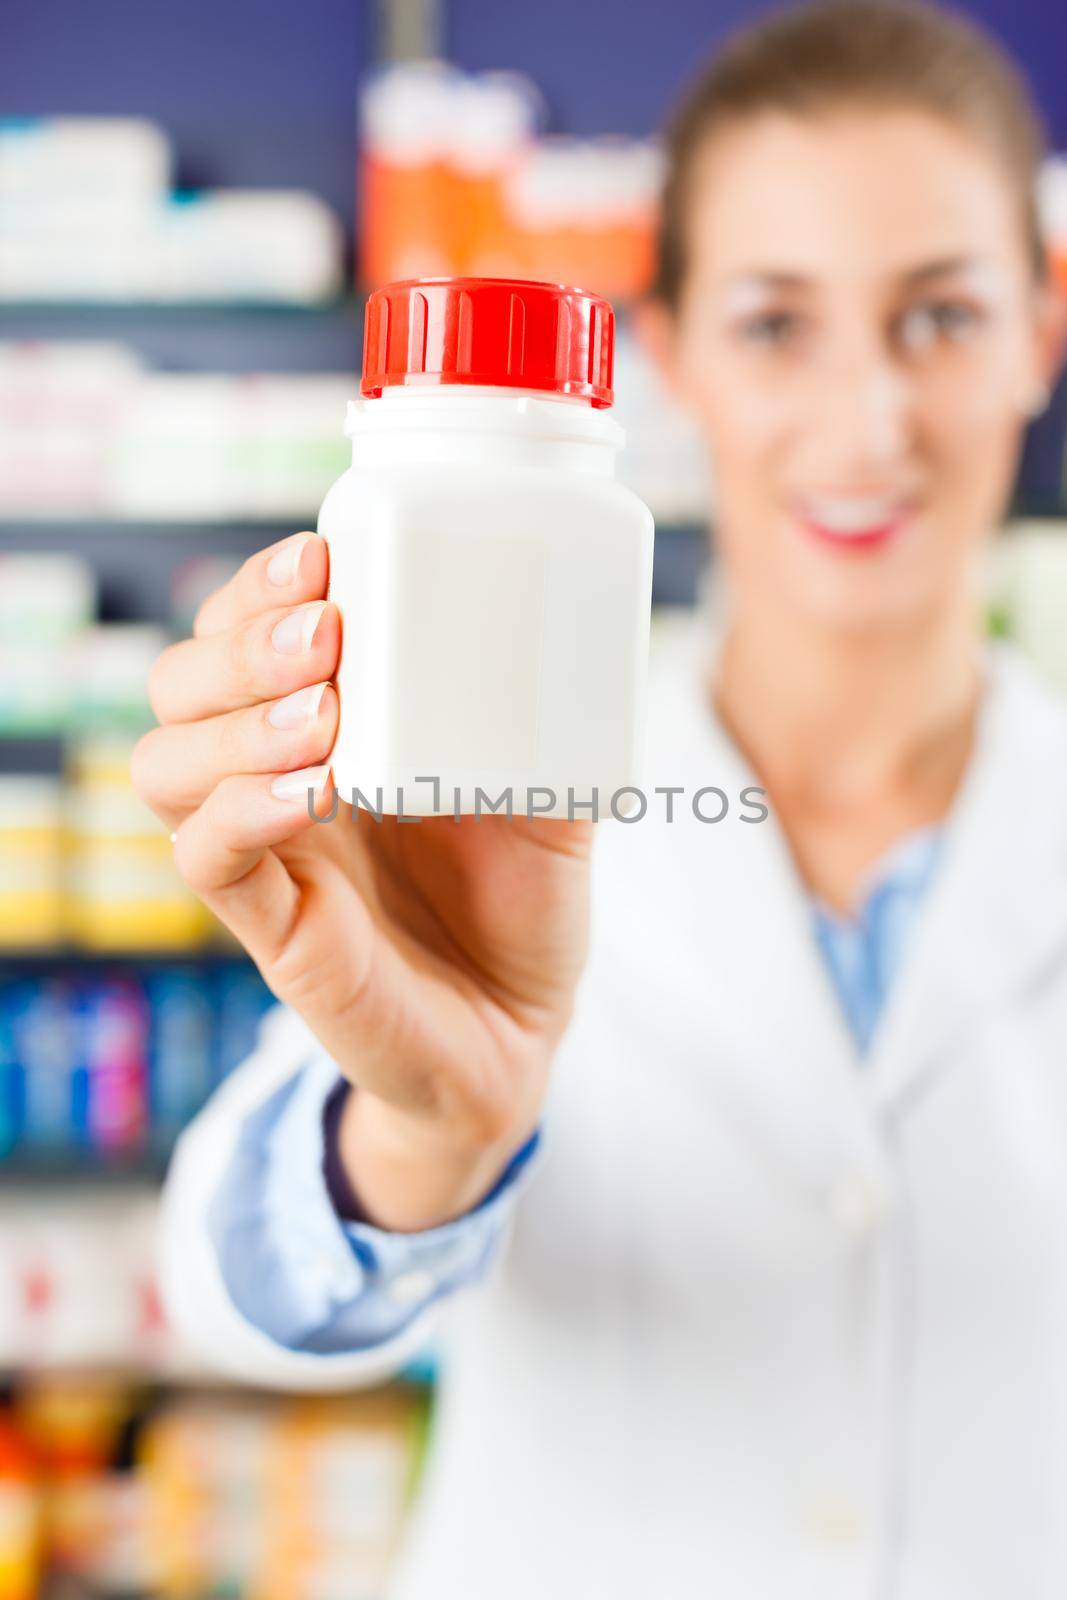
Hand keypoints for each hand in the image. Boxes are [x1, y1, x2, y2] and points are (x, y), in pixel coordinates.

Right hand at [132, 532, 593, 1227]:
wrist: (519, 1034)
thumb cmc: (519, 905)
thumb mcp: (546, 792)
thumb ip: (544, 719)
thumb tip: (575, 626)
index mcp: (328, 730)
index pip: (240, 634)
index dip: (257, 587)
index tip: (321, 555)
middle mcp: (276, 781)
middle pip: (181, 683)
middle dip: (240, 641)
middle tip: (331, 633)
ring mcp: (266, 855)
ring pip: (165, 765)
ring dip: (238, 722)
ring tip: (328, 712)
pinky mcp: (273, 930)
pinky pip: (207, 861)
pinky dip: (244, 813)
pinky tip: (312, 790)